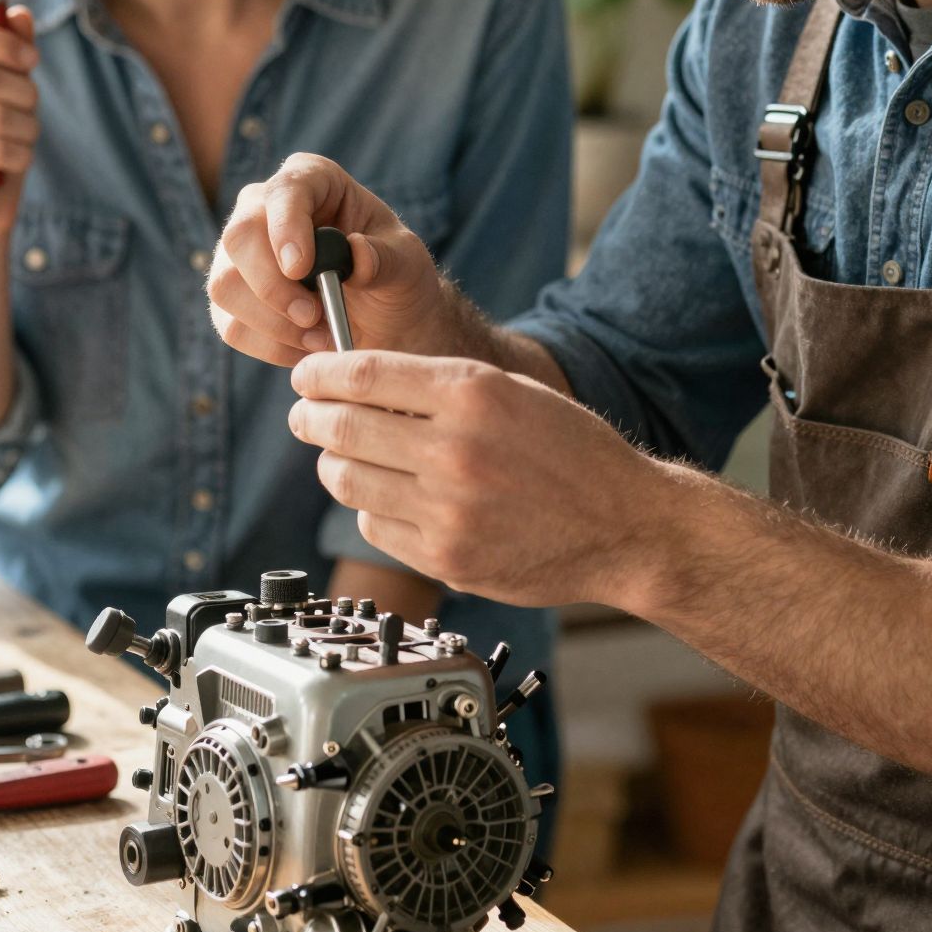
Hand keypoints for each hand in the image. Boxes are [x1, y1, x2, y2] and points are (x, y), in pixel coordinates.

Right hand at [0, 8, 38, 236]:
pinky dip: (22, 155)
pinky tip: (15, 161)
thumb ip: (13, 50)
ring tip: (22, 137)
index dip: (2, 43)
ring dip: (27, 128)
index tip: (31, 60)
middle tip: (31, 109)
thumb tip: (19, 14)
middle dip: (25, 94)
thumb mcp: (11, 89)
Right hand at [209, 154, 447, 366]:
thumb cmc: (396, 277)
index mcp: (314, 181)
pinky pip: (231, 326)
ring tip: (321, 335)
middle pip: (239, 237)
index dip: (285, 227)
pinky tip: (306, 347)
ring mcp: (242, 254)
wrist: (388, 321)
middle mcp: (266, 208)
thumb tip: (357, 254)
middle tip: (312, 316)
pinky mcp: (234, 299)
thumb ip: (386, 258)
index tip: (300, 268)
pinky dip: (270, 346)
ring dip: (274, 324)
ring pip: (225, 286)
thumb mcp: (408, 264)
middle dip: (272, 287)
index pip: (285, 190)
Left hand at [287, 348, 659, 607]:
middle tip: (306, 416)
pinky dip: (371, 509)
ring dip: (333, 465)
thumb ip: (439, 385)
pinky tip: (391, 499)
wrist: (626, 526)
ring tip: (341, 458)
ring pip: (347, 481)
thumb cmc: (573, 454)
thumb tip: (357, 382)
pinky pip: (375, 526)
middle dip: (310, 418)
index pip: (360, 374)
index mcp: (472, 393)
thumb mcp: (512, 392)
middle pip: (340, 427)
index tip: (306, 376)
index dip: (318, 373)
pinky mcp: (446, 558)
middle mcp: (455, 449)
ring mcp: (448, 509)